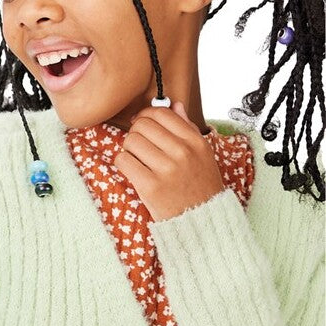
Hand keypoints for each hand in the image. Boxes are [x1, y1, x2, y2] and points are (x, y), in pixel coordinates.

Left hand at [112, 101, 225, 221]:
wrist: (202, 220)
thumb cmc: (200, 186)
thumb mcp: (203, 155)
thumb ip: (188, 128)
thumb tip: (175, 105)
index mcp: (195, 141)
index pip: (161, 114)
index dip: (146, 115)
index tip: (142, 124)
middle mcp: (182, 152)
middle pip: (142, 125)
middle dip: (136, 133)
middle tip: (139, 145)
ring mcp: (166, 170)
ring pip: (130, 141)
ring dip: (128, 149)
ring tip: (137, 159)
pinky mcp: (150, 186)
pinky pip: (123, 161)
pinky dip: (123, 163)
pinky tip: (133, 170)